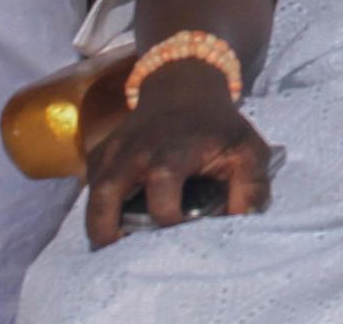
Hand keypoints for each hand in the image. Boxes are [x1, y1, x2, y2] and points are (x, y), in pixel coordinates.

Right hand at [83, 65, 271, 247]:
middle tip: (118, 254)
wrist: (184, 87)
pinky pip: (90, 184)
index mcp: (171, 154)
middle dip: (106, 230)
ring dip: (97, 223)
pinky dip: (96, 205)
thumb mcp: (246, 148)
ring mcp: (113, 152)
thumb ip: (252, 186)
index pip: (161, 202)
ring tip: (114, 243)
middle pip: (105, 197)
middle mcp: (134, 154)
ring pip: (91, 194)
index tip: (182, 235)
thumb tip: (242, 220)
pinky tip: (112, 219)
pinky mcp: (101, 153)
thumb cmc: (218, 125)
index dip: (169, 224)